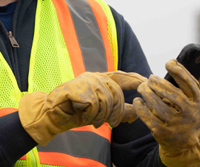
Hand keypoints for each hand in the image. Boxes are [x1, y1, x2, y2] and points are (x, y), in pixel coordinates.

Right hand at [19, 71, 146, 144]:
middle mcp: (95, 77)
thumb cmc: (76, 111)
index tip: (146, 82)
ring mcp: (87, 81)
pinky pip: (94, 107)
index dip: (135, 79)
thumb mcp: (101, 111)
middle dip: (116, 112)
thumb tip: (137, 113)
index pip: (122, 76)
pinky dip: (89, 116)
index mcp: (100, 79)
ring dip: (100, 116)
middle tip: (110, 123)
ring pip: (106, 102)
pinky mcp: (80, 89)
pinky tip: (81, 114)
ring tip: (90, 119)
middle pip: (117, 94)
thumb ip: (117, 109)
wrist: (53, 113)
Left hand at [133, 60, 199, 166]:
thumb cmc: (188, 113)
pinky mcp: (164, 133)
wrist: (186, 143)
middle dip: (159, 83)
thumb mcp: (196, 100)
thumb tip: (173, 60)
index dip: (179, 71)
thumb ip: (189, 83)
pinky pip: (149, 118)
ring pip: (159, 106)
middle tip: (150, 77)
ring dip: (148, 94)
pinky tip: (138, 101)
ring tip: (142, 87)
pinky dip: (141, 108)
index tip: (168, 63)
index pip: (190, 84)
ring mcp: (178, 125)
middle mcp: (191, 114)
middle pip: (173, 95)